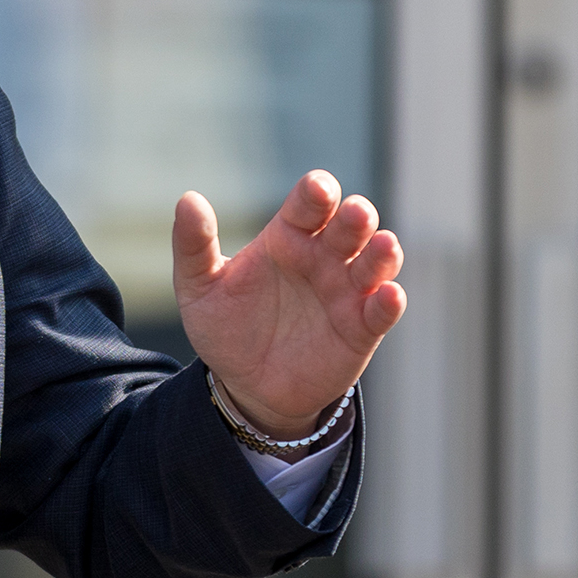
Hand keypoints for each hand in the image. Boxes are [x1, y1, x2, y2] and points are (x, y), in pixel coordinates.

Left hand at [172, 171, 405, 439]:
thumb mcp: (199, 288)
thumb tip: (188, 200)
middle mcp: (324, 258)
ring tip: (384, 246)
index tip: (318, 189)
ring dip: (383, 253)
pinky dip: (389, 301)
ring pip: (376, 262)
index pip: (308, 205)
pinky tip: (389, 295)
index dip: (317, 193)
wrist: (246, 387)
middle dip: (357, 216)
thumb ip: (194, 245)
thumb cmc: (226, 328)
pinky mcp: (361, 329)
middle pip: (350, 226)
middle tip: (355, 213)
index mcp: (288, 237)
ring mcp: (346, 292)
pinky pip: (381, 311)